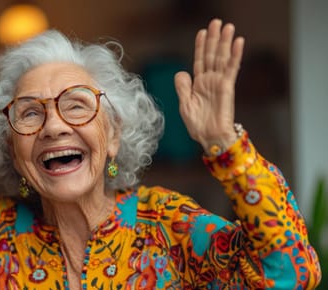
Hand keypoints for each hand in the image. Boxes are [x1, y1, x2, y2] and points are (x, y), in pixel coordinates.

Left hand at [174, 19, 243, 152]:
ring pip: (222, 58)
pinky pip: (231, 68)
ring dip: (225, 42)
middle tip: (216, 22)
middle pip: (212, 55)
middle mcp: (209, 81)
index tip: (201, 32)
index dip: (200, 47)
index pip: (199, 61)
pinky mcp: (227, 87)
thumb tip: (181, 72)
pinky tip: (238, 42)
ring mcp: (219, 83)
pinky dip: (235, 55)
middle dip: (213, 39)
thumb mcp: (184, 106)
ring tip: (228, 26)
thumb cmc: (198, 126)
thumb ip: (183, 88)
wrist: (209, 138)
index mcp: (198, 84)